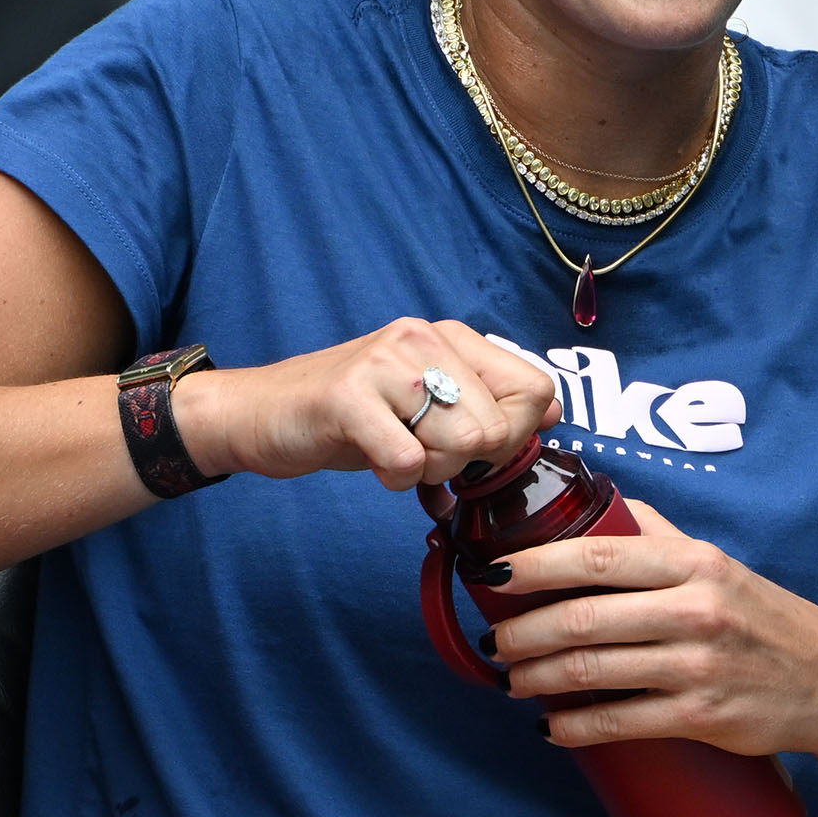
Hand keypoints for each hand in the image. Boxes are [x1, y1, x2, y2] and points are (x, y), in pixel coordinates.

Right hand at [172, 317, 558, 489]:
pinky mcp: (348, 398)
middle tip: (422, 452)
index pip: (535, 388)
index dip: (518, 434)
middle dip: (466, 460)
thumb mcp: (427, 403)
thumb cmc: (352, 415)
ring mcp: (385, 364)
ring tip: (395, 451)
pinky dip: (395, 479)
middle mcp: (423, 339)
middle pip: (501, 426)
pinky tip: (373, 461)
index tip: (478, 448)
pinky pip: (407, 462)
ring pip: (461, 443)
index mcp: (451, 337)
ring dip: (430, 469)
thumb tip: (557, 410)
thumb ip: (487, 404)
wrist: (261, 413)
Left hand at [492, 502, 817, 781]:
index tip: (494, 574)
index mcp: (694, 565)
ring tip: (513, 679)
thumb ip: (660, 538)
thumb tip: (601, 511)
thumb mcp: (720, 565)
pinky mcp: (700, 716)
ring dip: (537, 678)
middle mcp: (696, 610)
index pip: (599, 557)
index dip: (536, 566)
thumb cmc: (767, 620)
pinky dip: (573, 727)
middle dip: (524, 632)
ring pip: (592, 672)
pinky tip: (550, 727)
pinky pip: (618, 722)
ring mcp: (697, 666)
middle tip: (497, 642)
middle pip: (584, 618)